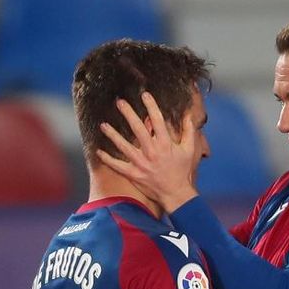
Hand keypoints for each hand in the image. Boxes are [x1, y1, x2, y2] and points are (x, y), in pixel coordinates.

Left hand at [97, 92, 199, 211]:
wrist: (176, 194)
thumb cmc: (183, 171)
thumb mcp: (190, 150)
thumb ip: (189, 131)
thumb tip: (188, 114)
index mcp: (166, 144)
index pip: (157, 120)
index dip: (151, 106)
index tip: (144, 94)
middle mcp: (152, 152)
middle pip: (138, 129)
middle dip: (128, 113)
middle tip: (119, 102)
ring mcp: (141, 163)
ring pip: (124, 146)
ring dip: (113, 135)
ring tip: (103, 125)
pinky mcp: (134, 174)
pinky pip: (118, 166)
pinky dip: (107, 159)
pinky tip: (99, 151)